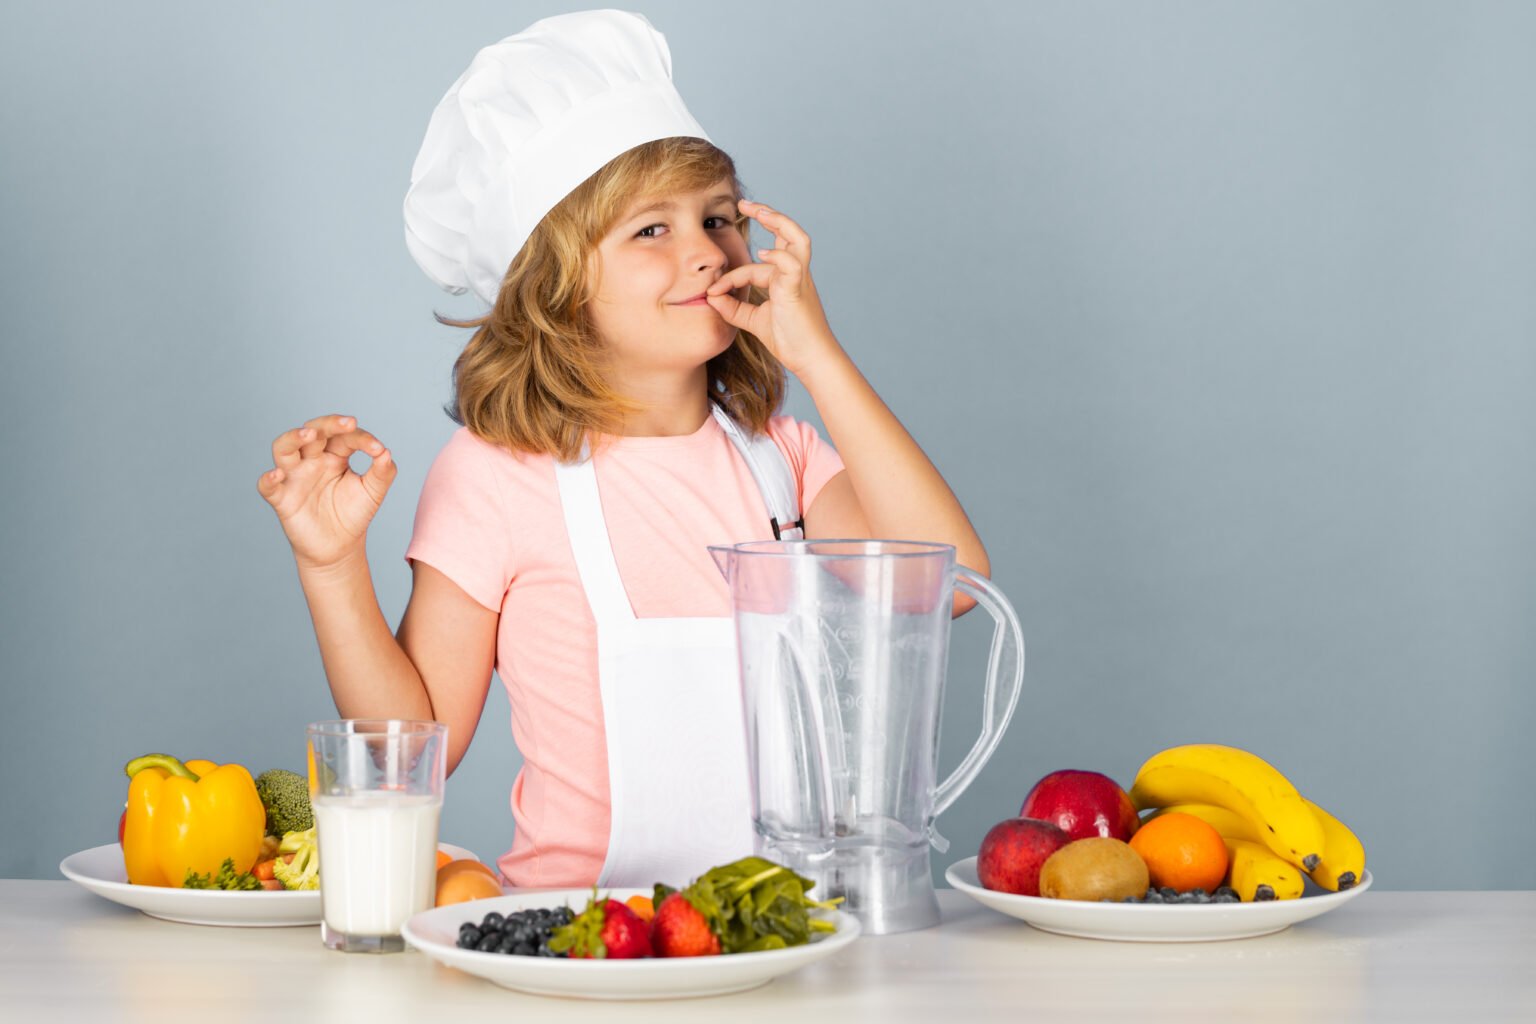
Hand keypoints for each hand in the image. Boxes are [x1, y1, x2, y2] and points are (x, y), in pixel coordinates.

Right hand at [256, 414, 397, 570]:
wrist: (340, 547)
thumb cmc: (354, 513)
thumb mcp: (373, 492)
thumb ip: (382, 472)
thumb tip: (386, 452)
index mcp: (335, 454)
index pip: (344, 437)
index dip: (361, 438)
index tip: (378, 448)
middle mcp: (312, 460)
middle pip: (312, 431)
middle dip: (328, 424)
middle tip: (348, 423)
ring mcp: (295, 477)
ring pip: (284, 449)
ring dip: (293, 438)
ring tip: (308, 434)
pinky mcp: (282, 499)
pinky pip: (268, 486)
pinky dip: (268, 479)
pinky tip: (278, 474)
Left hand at [706, 199, 841, 376]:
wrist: (810, 359)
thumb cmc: (789, 341)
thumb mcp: (753, 321)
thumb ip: (733, 308)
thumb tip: (710, 296)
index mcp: (784, 280)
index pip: (754, 265)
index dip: (730, 276)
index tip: (710, 290)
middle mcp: (794, 274)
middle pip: (788, 232)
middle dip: (768, 214)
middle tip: (744, 204)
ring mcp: (799, 279)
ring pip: (796, 238)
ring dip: (779, 221)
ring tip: (759, 210)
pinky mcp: (799, 289)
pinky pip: (791, 263)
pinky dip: (777, 255)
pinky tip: (762, 254)